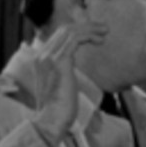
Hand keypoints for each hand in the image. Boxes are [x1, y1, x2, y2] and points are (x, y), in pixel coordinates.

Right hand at [33, 23, 106, 143]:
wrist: (51, 120)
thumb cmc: (60, 108)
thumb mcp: (61, 85)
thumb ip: (63, 72)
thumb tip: (71, 69)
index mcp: (40, 59)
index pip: (58, 36)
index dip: (78, 31)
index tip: (95, 33)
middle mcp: (41, 55)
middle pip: (64, 30)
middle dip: (86, 26)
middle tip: (103, 28)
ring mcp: (48, 57)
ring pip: (70, 31)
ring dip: (90, 29)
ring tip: (105, 32)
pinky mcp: (59, 61)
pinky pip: (74, 39)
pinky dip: (89, 35)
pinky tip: (100, 40)